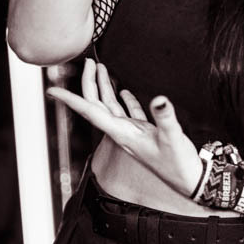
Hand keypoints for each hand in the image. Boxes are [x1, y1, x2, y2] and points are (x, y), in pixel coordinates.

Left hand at [47, 59, 202, 197]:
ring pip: (111, 107)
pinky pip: (129, 113)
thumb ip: (165, 118)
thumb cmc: (179, 164)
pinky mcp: (145, 133)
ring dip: (104, 88)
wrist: (190, 181)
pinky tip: (124, 91)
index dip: (70, 101)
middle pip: (98, 105)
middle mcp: (123, 132)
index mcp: (123, 133)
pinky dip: (124, 100)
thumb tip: (159, 99)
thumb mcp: (173, 139)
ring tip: (101, 69)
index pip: (90, 112)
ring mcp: (133, 133)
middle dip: (90, 83)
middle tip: (89, 62)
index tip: (52, 91)